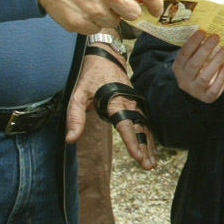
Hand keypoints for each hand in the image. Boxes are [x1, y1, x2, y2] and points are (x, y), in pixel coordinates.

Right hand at [37, 0, 162, 33]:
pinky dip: (91, 22)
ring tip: (92, 0)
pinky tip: (81, 7)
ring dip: (107, 15)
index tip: (156, 11)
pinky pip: (96, 29)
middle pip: (133, 13)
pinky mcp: (80, 22)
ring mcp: (94, 8)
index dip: (156, 5)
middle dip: (127, 10)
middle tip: (114, 2)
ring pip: (114, 22)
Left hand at [66, 51, 157, 168]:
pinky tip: (153, 150)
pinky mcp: (136, 104)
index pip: (126, 125)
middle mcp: (129, 103)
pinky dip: (150, 137)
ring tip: (152, 164)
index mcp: (115, 101)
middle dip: (145, 149)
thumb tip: (70, 139)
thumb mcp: (77, 94)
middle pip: (140, 130)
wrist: (106, 56)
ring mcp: (135, 104)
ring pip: (145, 128)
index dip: (132, 142)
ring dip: (150, 146)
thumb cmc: (90, 75)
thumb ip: (75, 116)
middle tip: (148, 166)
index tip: (138, 156)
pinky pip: (145, 123)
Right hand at [172, 31, 223, 103]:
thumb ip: (196, 49)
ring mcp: (195, 90)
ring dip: (216, 61)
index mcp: (178, 68)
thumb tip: (208, 33)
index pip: (184, 54)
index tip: (203, 32)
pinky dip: (221, 76)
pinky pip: (214, 88)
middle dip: (206, 49)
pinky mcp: (207, 97)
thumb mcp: (191, 59)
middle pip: (194, 64)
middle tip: (216, 37)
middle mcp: (184, 80)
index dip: (193, 42)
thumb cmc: (195, 69)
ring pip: (205, 76)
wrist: (194, 91)